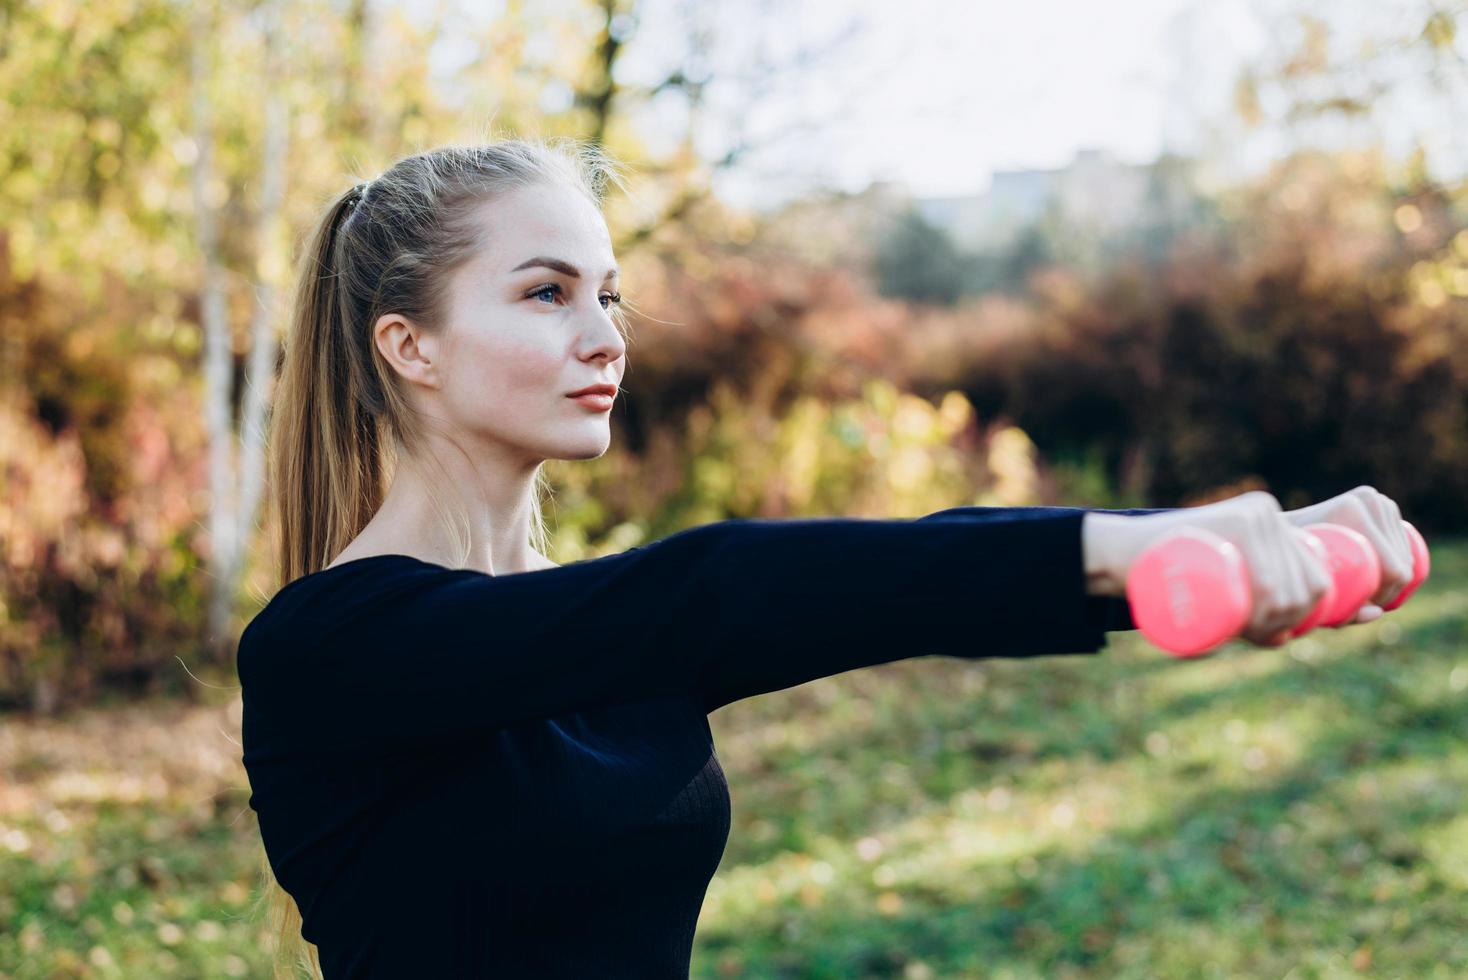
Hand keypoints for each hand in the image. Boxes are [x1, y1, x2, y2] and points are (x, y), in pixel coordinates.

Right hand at [1086, 491, 1333, 648]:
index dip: (1304, 618)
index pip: (1317, 578)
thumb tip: (1288, 640)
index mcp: (1279, 525)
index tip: (1269, 637)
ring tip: (1245, 632)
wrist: (1121, 550)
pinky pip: (1266, 578)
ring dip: (1275, 623)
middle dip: (1287, 624)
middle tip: (1250, 637)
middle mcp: (1271, 515)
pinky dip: (1268, 607)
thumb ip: (1245, 599)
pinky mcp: (1233, 520)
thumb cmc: (1168, 574)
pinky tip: (1253, 620)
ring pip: (1287, 587)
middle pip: (1304, 585)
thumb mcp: (1215, 579)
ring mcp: (1253, 515)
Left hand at [1283, 486, 1415, 621]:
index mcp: (1352, 511)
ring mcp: (1378, 499)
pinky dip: (1400, 562)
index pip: (1393, 570)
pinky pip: (1403, 542)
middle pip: (1402, 562)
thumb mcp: (1307, 587)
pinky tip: (1384, 575)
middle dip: (1391, 589)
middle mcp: (1369, 500)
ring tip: (1368, 590)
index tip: (1365, 607)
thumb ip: (1340, 611)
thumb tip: (1378, 613)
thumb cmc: (1287, 560)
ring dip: (1395, 577)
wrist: (1279, 527)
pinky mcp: (1381, 503)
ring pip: (1406, 553)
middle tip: (1366, 602)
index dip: (1387, 596)